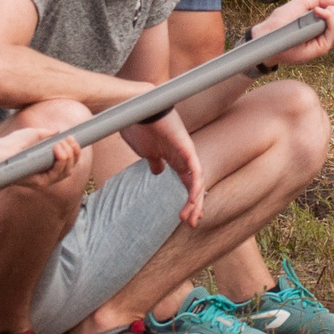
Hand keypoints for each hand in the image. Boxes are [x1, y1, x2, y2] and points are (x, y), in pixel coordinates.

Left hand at [0, 120, 83, 185]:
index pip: (68, 161)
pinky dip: (60, 162)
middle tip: (68, 139)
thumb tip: (58, 130)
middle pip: (70, 167)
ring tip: (61, 144)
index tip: (72, 137)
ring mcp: (44, 180)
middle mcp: (47, 174)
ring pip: (66, 172)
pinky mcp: (39, 184)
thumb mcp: (32, 134)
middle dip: (74, 153)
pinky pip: (56, 175)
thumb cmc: (10, 144)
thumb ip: (46, 134)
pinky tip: (58, 149)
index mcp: (47, 164)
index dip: (75, 150)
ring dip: (68, 156)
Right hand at [119, 111, 204, 225]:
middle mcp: (183, 157)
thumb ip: (154, 162)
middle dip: (193, 205)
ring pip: (197, 182)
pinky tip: (194, 199)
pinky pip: (196, 171)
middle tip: (191, 223)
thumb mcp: (146, 152)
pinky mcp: (187, 149)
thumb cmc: (139, 127)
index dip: (187, 200)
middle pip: (194, 185)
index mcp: (173, 159)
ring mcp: (186, 153)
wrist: (136, 110)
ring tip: (192, 219)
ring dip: (196, 201)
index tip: (183, 217)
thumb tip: (157, 171)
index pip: (185, 182)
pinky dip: (196, 186)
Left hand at [249, 0, 333, 65]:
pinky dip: (330, 18)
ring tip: (320, 10)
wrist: (269, 32)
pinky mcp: (320, 48)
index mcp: (324, 27)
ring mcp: (325, 43)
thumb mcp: (302, 4)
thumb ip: (320, 1)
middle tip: (327, 8)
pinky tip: (318, 13)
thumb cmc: (282, 20)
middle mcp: (326, 36)